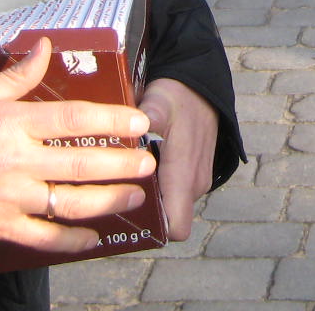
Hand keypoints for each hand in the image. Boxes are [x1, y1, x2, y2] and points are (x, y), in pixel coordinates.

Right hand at [0, 37, 157, 250]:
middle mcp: (18, 162)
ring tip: (135, 195)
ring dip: (107, 200)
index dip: (111, 120)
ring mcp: (11, 198)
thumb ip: (18, 75)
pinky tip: (94, 237)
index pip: (73, 119)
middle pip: (81, 163)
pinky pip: (42, 237)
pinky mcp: (0, 226)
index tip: (140, 121)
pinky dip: (70, 240)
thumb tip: (46, 46)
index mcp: (14, 124)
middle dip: (121, 164)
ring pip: (69, 202)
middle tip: (148, 162)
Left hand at [137, 78, 218, 240]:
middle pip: (167, 219)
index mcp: (185, 175)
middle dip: (143, 214)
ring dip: (151, 198)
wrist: (201, 85)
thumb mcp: (160, 102)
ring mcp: (196, 179)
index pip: (175, 227)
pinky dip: (159, 187)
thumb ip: (150, 115)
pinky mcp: (194, 173)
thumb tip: (140, 123)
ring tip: (123, 180)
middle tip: (112, 196)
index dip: (153, 230)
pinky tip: (138, 169)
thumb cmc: (178, 96)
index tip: (126, 216)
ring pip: (171, 205)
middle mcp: (194, 184)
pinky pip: (175, 192)